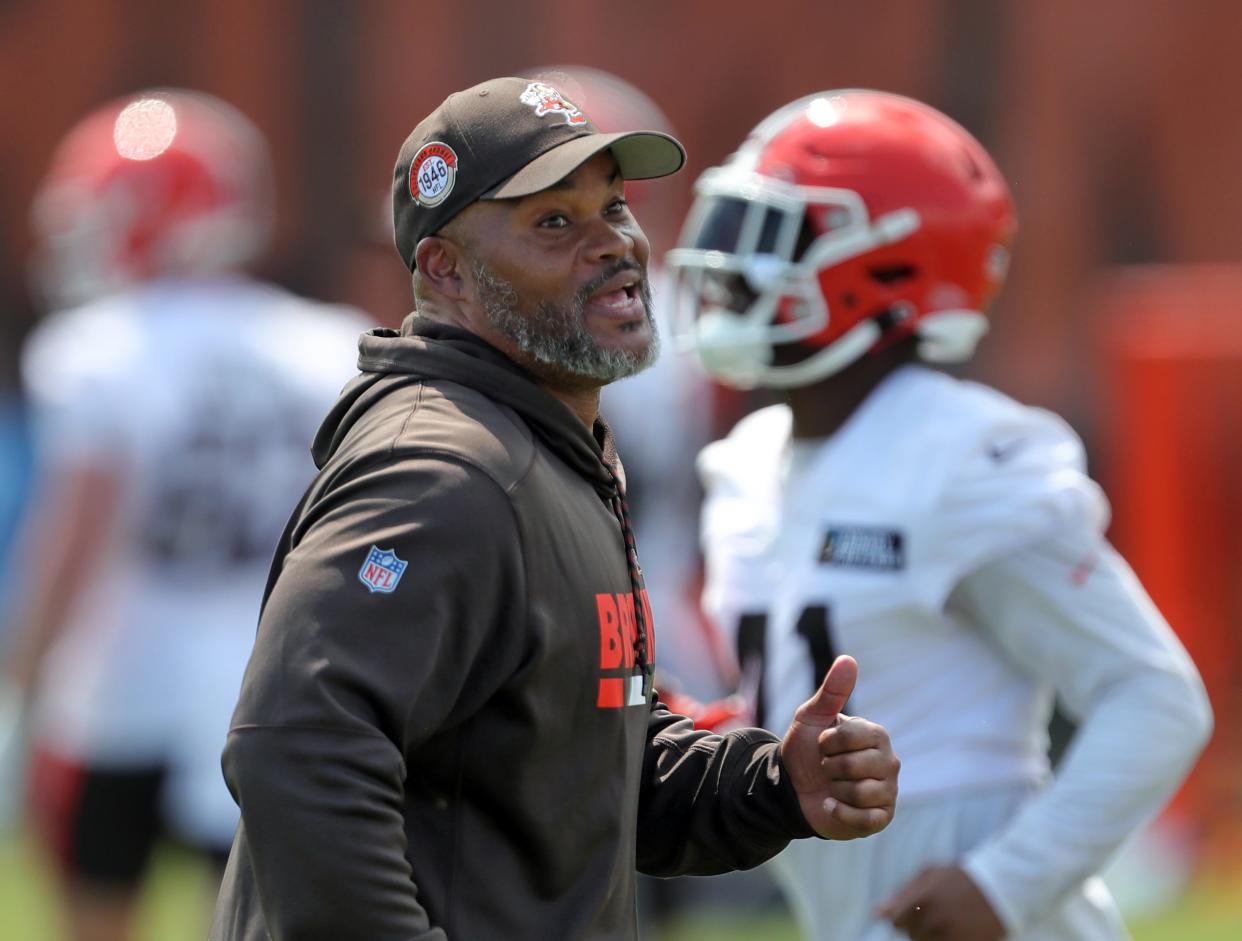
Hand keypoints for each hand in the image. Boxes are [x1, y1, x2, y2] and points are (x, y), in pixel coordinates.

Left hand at [779, 655, 898, 839]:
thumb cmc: (807, 749)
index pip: (852, 736)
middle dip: (830, 768)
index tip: (823, 744)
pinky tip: (833, 805)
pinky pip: (864, 819)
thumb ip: (831, 691)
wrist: (793, 786)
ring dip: (834, 790)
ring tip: (832, 786)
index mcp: (877, 735)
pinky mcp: (881, 818)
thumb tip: (848, 659)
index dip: (827, 742)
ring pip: (859, 793)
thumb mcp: (812, 717)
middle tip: (827, 767)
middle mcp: (889, 762)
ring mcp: (888, 791)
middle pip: (855, 767)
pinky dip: (840, 812)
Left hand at [876, 864, 1005, 940]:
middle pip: (910, 935)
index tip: (916, 909)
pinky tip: (956, 928)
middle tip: (937, 912)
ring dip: (931, 935)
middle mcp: (933, 922)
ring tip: (947, 920)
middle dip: (918, 925)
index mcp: (921, 901)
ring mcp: (949, 938)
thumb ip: (902, 894)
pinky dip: (946, 939)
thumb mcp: (929, 876)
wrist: (999, 888)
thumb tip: (877, 913)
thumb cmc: (960, 878)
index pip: (896, 922)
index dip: (903, 916)